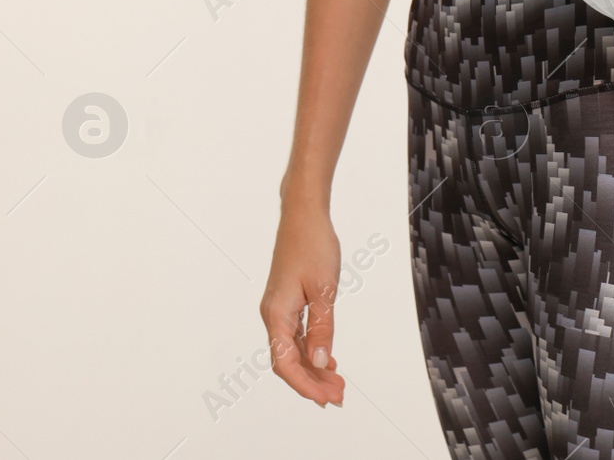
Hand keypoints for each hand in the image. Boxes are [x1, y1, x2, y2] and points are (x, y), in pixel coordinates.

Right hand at [259, 204, 345, 406]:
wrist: (303, 215)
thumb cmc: (313, 245)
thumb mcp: (324, 290)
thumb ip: (321, 328)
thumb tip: (319, 361)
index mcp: (277, 314)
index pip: (285, 363)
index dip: (305, 385)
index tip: (326, 399)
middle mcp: (273, 314)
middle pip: (287, 361)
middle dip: (312, 382)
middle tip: (339, 396)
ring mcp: (279, 308)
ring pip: (292, 350)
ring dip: (313, 368)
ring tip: (337, 383)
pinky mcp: (287, 302)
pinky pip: (295, 336)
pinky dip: (311, 350)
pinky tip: (327, 359)